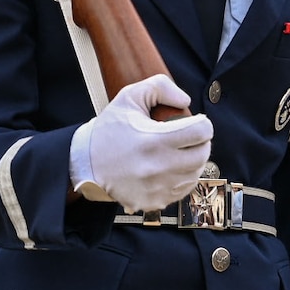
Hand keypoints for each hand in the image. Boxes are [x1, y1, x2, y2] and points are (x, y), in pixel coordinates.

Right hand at [74, 74, 212, 213]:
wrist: (87, 163)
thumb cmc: (110, 129)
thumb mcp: (129, 96)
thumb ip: (160, 87)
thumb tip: (185, 100)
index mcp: (154, 140)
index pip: (202, 132)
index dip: (202, 124)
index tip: (195, 123)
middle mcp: (158, 168)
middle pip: (203, 154)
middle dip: (200, 143)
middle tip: (188, 137)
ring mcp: (158, 188)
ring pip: (195, 174)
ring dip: (191, 161)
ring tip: (176, 152)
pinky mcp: (155, 202)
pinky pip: (183, 190)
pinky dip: (181, 178)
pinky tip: (168, 169)